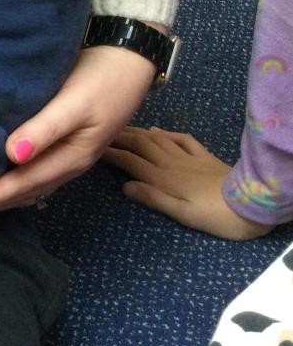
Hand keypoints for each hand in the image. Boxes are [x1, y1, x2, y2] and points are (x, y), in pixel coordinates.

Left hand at [0, 45, 154, 211]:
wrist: (130, 57)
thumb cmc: (102, 78)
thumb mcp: (75, 102)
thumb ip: (44, 128)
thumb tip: (11, 155)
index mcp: (69, 158)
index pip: (18, 186)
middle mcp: (67, 164)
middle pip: (20, 193)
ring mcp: (67, 156)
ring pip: (26, 186)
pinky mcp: (64, 143)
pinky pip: (31, 173)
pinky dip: (9, 181)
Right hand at [103, 126, 268, 239]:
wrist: (253, 204)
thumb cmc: (216, 216)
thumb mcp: (183, 215)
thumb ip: (153, 198)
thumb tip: (124, 186)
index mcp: (163, 178)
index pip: (130, 161)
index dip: (110, 153)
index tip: (91, 148)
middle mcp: (172, 164)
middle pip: (141, 145)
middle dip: (119, 138)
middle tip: (101, 132)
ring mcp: (189, 158)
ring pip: (157, 139)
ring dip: (137, 132)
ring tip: (121, 129)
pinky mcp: (205, 157)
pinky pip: (182, 139)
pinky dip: (166, 133)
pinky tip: (158, 131)